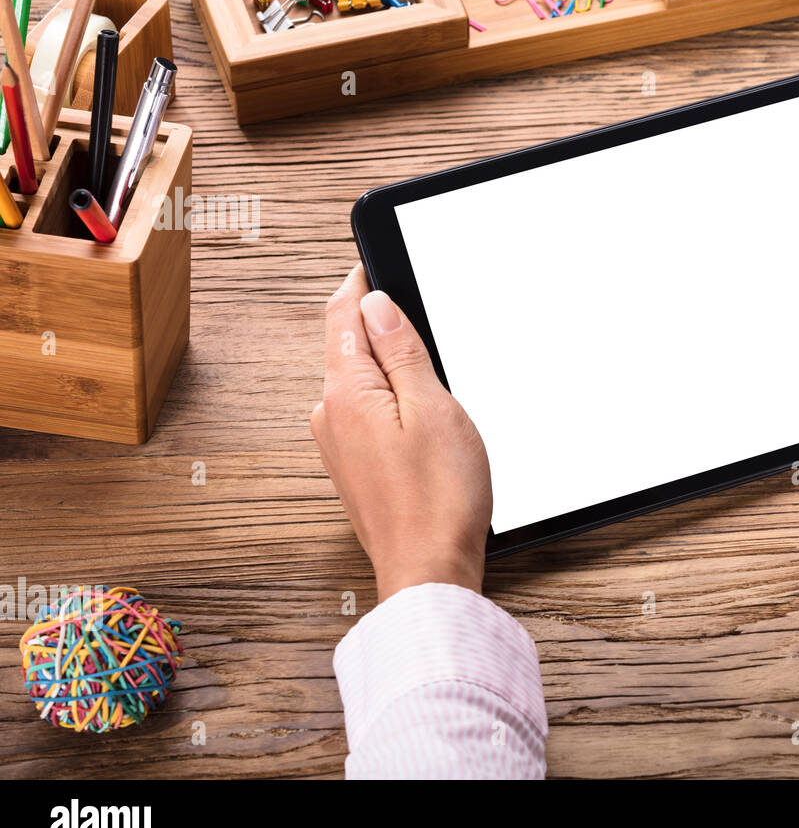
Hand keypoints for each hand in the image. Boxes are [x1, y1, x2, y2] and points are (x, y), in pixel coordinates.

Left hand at [312, 265, 491, 598]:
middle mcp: (330, 415)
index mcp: (346, 392)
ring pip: (360, 378)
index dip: (363, 280)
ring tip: (429, 362)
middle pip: (349, 343)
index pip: (343, 313)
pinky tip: (421, 410)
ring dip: (388, 361)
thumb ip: (401, 351)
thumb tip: (375, 303)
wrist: (429, 570)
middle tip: (420, 307)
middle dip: (380, 320)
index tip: (381, 257)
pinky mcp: (355, 467)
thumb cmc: (439, 499)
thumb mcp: (433, 407)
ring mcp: (339, 444)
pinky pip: (366, 410)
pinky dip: (390, 395)